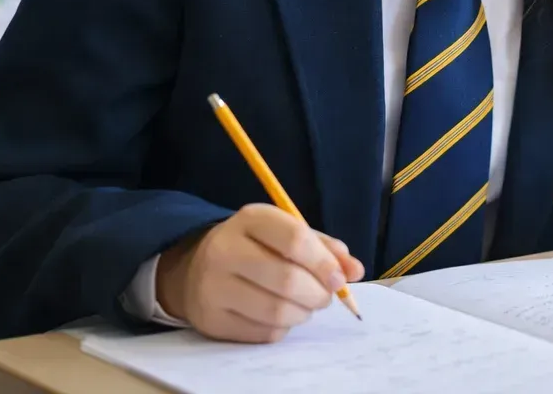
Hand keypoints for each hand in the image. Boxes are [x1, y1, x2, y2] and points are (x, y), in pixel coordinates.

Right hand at [156, 204, 365, 342]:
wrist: (197, 268)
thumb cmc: (256, 247)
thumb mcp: (286, 233)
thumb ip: (323, 248)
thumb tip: (355, 271)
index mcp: (250, 219)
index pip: (294, 239)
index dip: (324, 262)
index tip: (339, 278)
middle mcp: (225, 250)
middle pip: (287, 280)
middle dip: (318, 294)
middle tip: (325, 297)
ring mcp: (213, 287)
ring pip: (276, 311)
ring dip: (303, 313)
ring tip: (306, 306)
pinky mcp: (212, 320)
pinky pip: (263, 333)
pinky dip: (283, 328)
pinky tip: (281, 315)